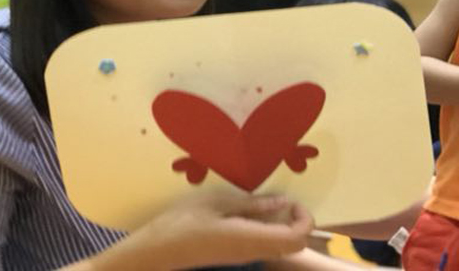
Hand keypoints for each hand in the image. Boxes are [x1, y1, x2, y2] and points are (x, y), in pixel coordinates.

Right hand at [85, 190, 313, 269]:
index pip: (296, 238)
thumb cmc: (179, 224)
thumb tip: (280, 202)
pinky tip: (248, 212)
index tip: (291, 201)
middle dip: (296, 222)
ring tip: (264, 202)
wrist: (154, 255)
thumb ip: (250, 204)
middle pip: (292, 245)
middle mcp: (252, 252)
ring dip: (282, 225)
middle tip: (282, 200)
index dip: (304, 219)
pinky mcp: (234, 257)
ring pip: (279, 247)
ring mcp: (243, 257)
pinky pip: (263, 246)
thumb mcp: (214, 203)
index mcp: (250, 238)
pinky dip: (268, 229)